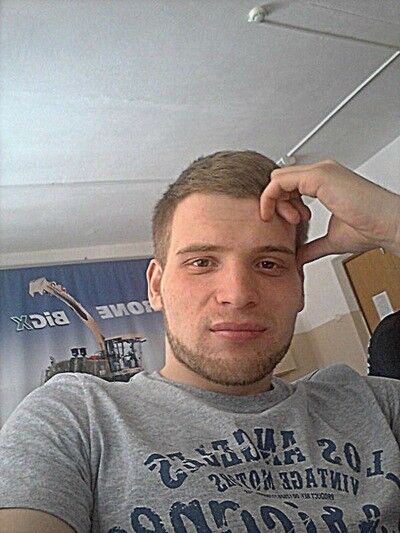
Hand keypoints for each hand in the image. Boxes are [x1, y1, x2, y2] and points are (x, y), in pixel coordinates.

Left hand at [260, 160, 399, 265]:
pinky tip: (287, 216)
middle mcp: (321, 172)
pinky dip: (274, 199)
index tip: (289, 223)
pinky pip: (280, 181)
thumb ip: (312, 246)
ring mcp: (320, 172)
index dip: (282, 203)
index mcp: (324, 181)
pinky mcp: (319, 176)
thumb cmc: (370, 228)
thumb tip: (299, 257)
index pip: (288, 184)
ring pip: (277, 178)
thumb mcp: (331, 239)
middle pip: (280, 179)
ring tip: (293, 221)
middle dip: (276, 202)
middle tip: (288, 222)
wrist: (387, 226)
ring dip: (275, 201)